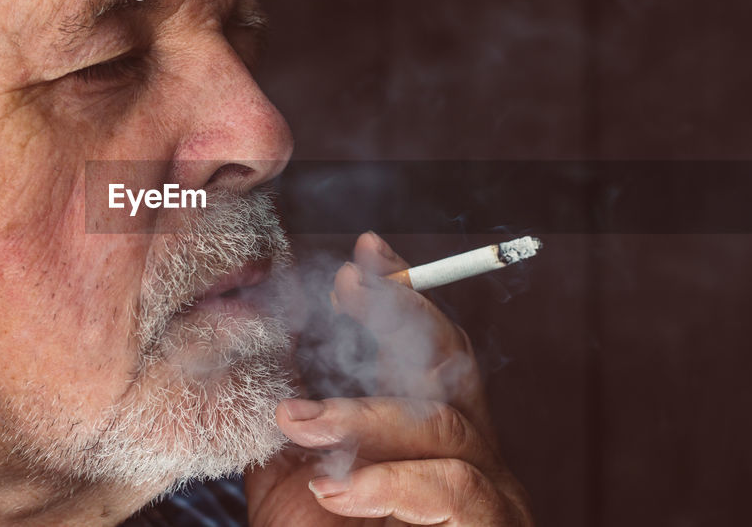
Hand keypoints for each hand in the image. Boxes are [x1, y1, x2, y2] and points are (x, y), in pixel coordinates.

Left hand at [245, 233, 532, 525]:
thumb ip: (289, 426)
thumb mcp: (294, 487)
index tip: (363, 255)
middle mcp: (468, 456)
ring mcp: (488, 496)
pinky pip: (450, 490)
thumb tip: (263, 353)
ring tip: (300, 424)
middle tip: (345, 289)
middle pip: (452, 366)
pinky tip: (336, 491)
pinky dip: (390, 484)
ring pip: (444, 428)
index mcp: (427, 436)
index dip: (401, 296)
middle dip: (401, 316)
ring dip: (366, 415)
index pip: (426, 348)